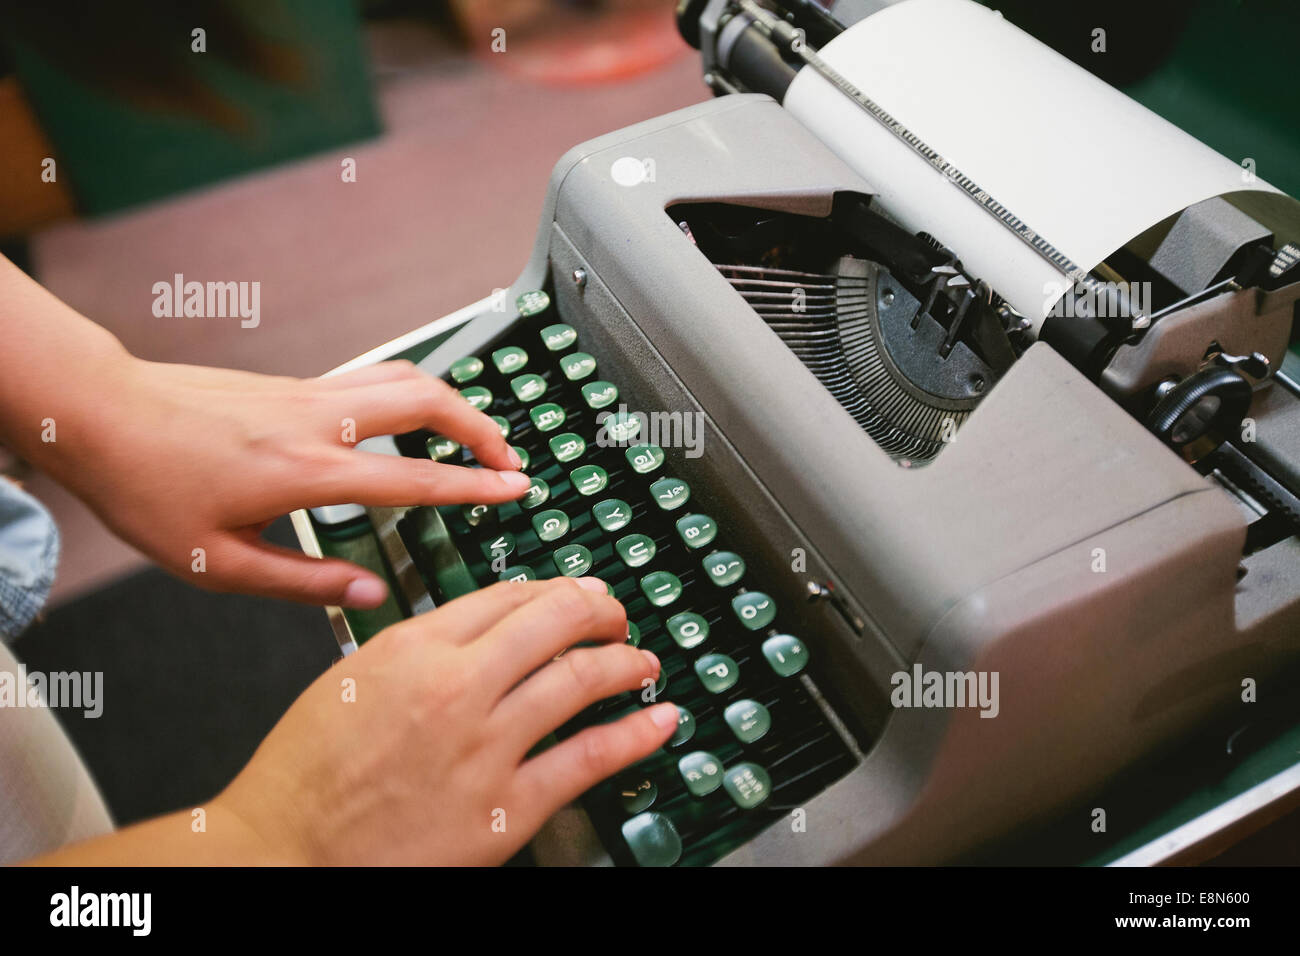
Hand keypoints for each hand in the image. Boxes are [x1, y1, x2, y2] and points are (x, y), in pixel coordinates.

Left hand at [40, 354, 528, 606]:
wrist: (101, 413)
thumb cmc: (148, 486)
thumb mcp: (218, 563)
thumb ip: (303, 582)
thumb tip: (370, 593)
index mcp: (304, 471)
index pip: (414, 475)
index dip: (474, 484)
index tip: (516, 488)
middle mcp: (316, 420)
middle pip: (425, 400)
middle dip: (481, 426)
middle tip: (510, 457)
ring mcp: (306, 392)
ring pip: (402, 377)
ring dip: (451, 402)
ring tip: (475, 434)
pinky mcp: (293, 383)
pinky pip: (372, 378)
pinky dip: (411, 394)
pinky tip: (409, 422)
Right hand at [214, 578, 678, 864]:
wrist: (280, 852)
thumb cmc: (303, 777)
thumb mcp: (351, 680)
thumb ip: (417, 651)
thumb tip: (475, 637)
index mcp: (412, 647)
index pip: (506, 596)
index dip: (554, 590)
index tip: (574, 594)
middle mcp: (456, 686)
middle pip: (554, 622)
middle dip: (599, 612)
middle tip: (618, 617)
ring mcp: (485, 746)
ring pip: (580, 681)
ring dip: (625, 664)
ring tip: (644, 663)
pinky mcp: (504, 807)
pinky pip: (586, 759)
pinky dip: (633, 735)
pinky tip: (656, 721)